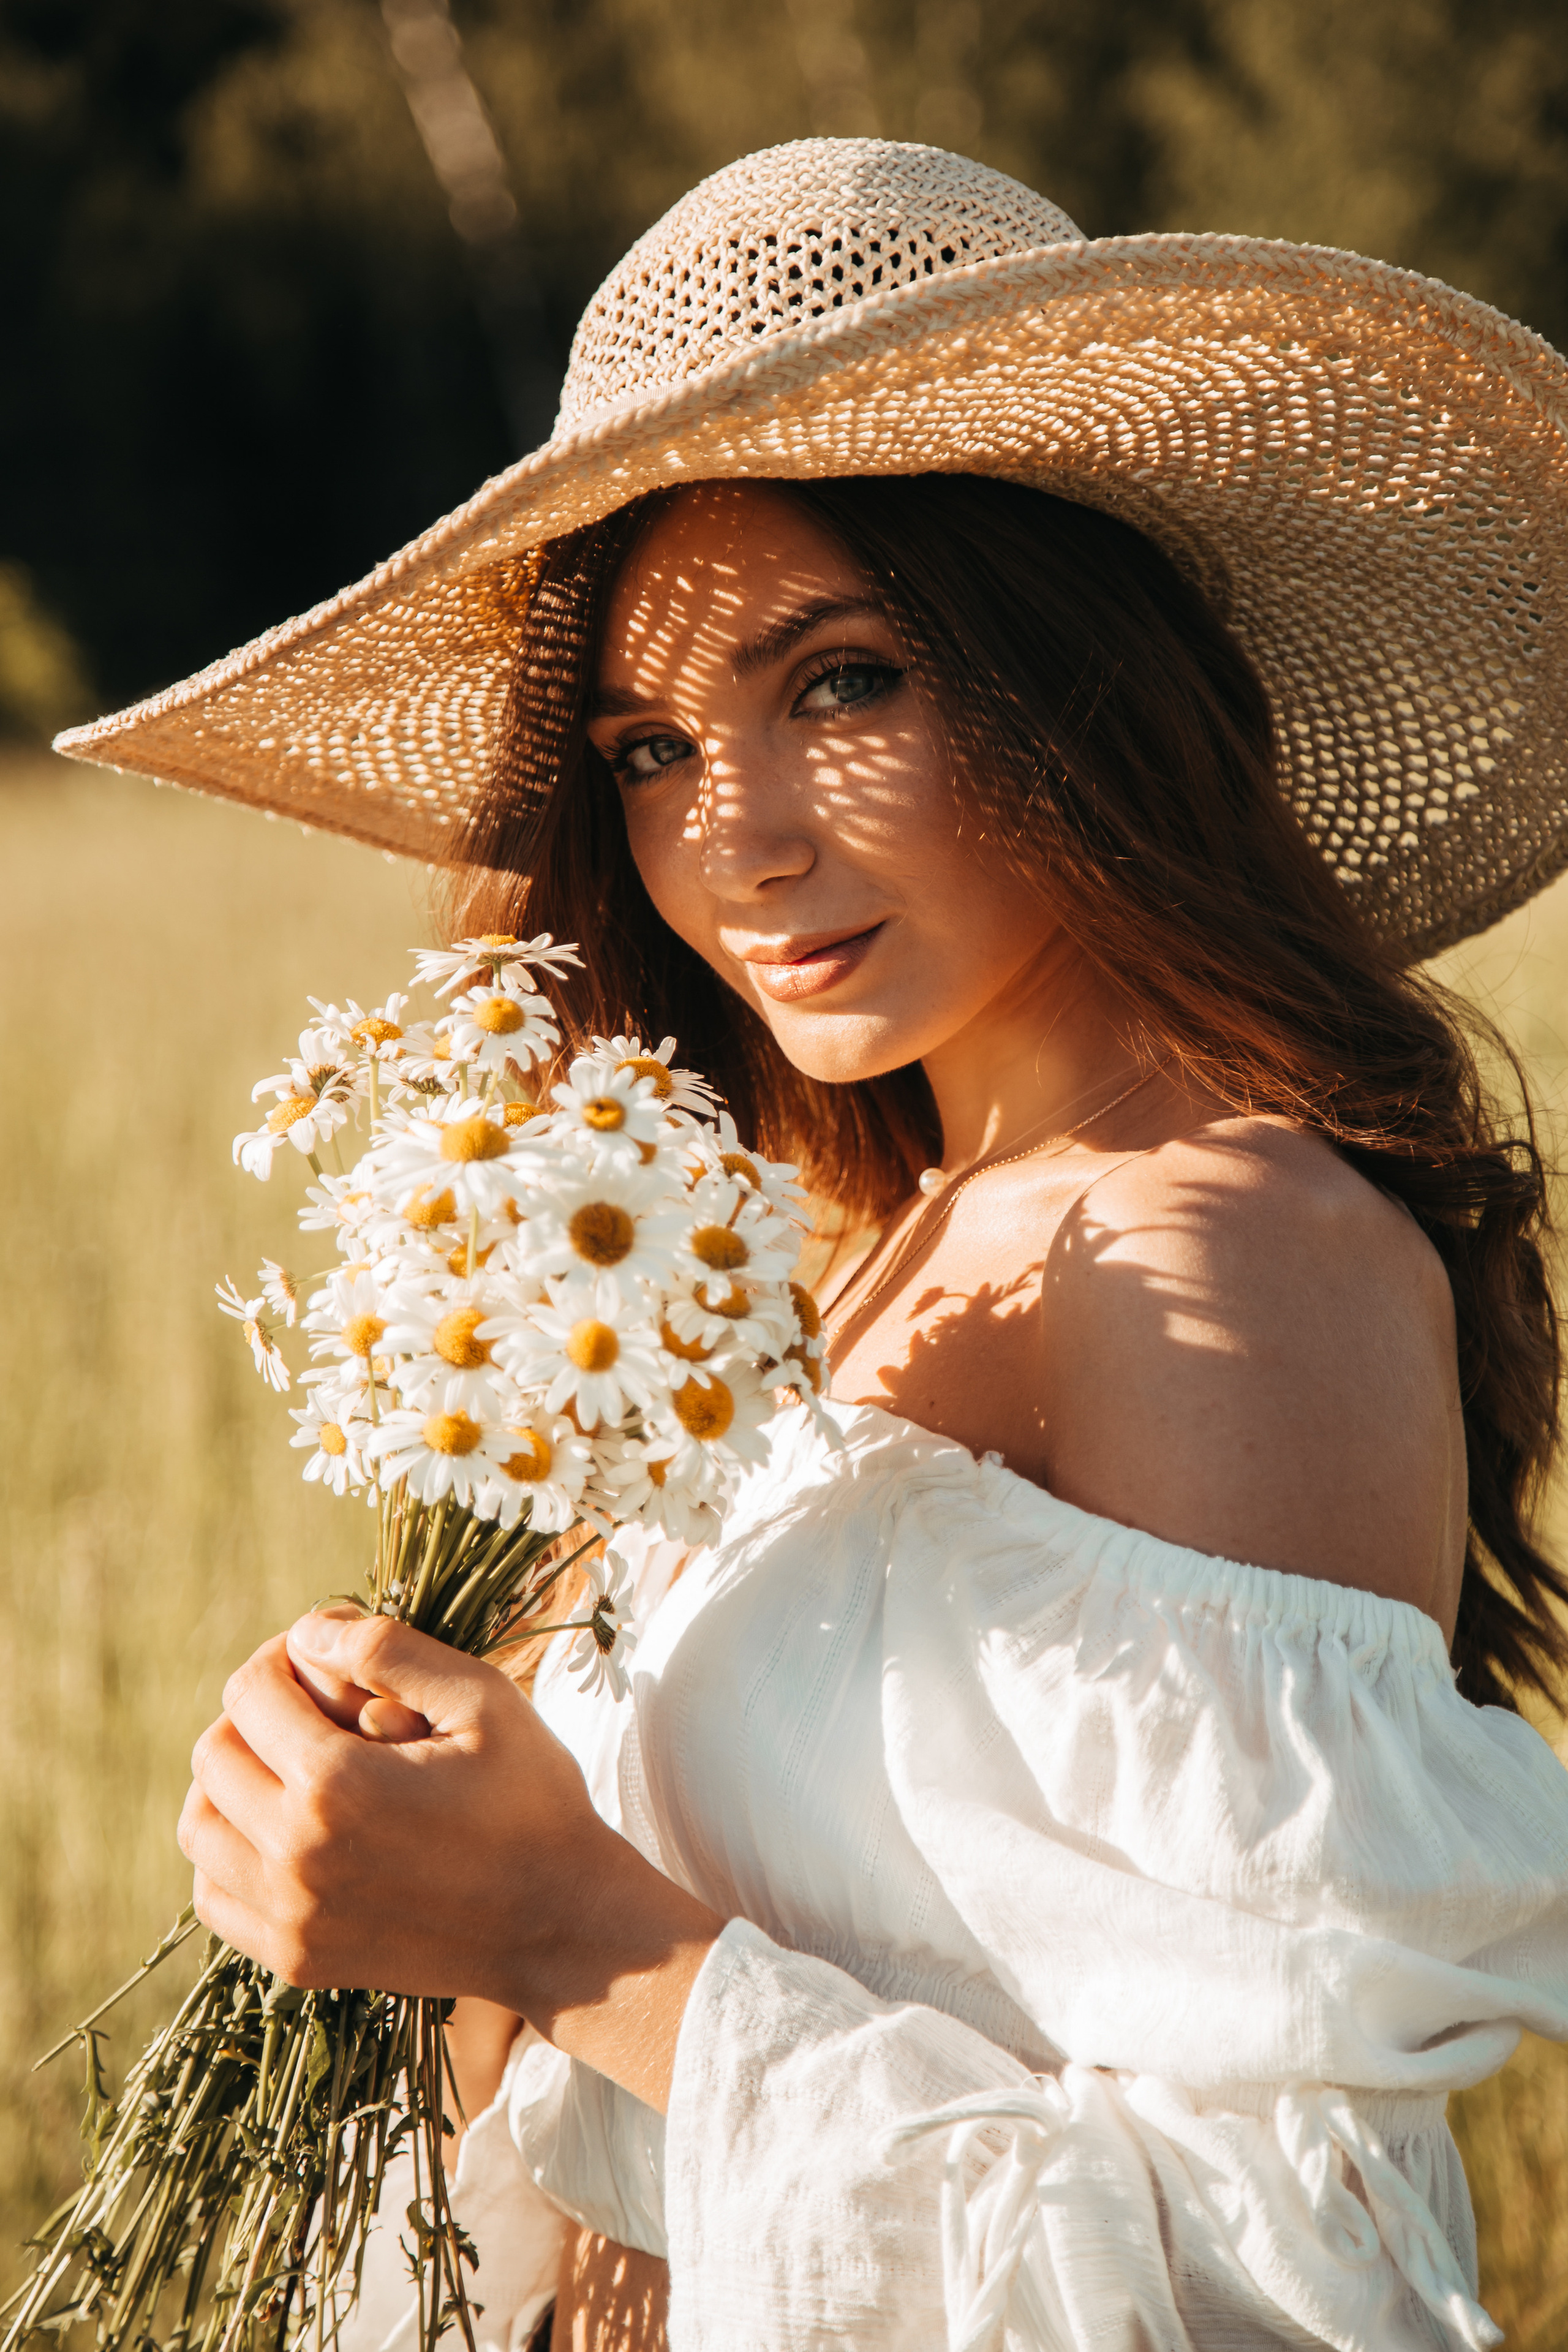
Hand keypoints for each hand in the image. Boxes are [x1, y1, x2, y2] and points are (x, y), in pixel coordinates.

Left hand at [179, 1612, 722, 2110]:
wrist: (562, 1925)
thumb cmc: (533, 1801)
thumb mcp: (481, 1698)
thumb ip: (389, 1648)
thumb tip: (308, 1629)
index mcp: (335, 1784)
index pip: (249, 1692)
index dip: (281, 1656)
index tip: (322, 1657)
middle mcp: (295, 1856)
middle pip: (213, 1756)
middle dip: (255, 1714)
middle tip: (312, 1706)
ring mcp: (291, 1917)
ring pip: (200, 1827)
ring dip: (232, 1783)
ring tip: (292, 1766)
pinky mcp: (297, 1959)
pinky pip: (214, 1895)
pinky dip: (231, 1854)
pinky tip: (286, 1832)